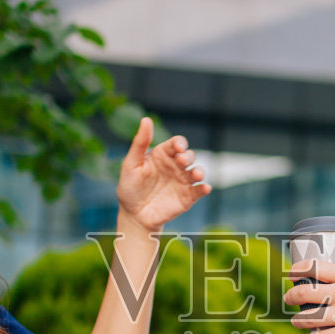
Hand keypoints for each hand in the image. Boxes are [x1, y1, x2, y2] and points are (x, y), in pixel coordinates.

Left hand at [114, 117, 209, 232]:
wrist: (134, 215)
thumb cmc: (130, 187)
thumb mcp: (131, 164)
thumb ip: (140, 142)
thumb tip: (146, 119)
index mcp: (163, 155)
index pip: (177, 143)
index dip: (180, 143)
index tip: (178, 148)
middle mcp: (175, 166)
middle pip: (189, 156)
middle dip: (188, 157)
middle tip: (181, 162)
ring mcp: (183, 181)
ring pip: (198, 171)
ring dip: (199, 171)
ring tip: (196, 174)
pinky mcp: (188, 197)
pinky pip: (199, 190)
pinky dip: (204, 188)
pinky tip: (204, 188)